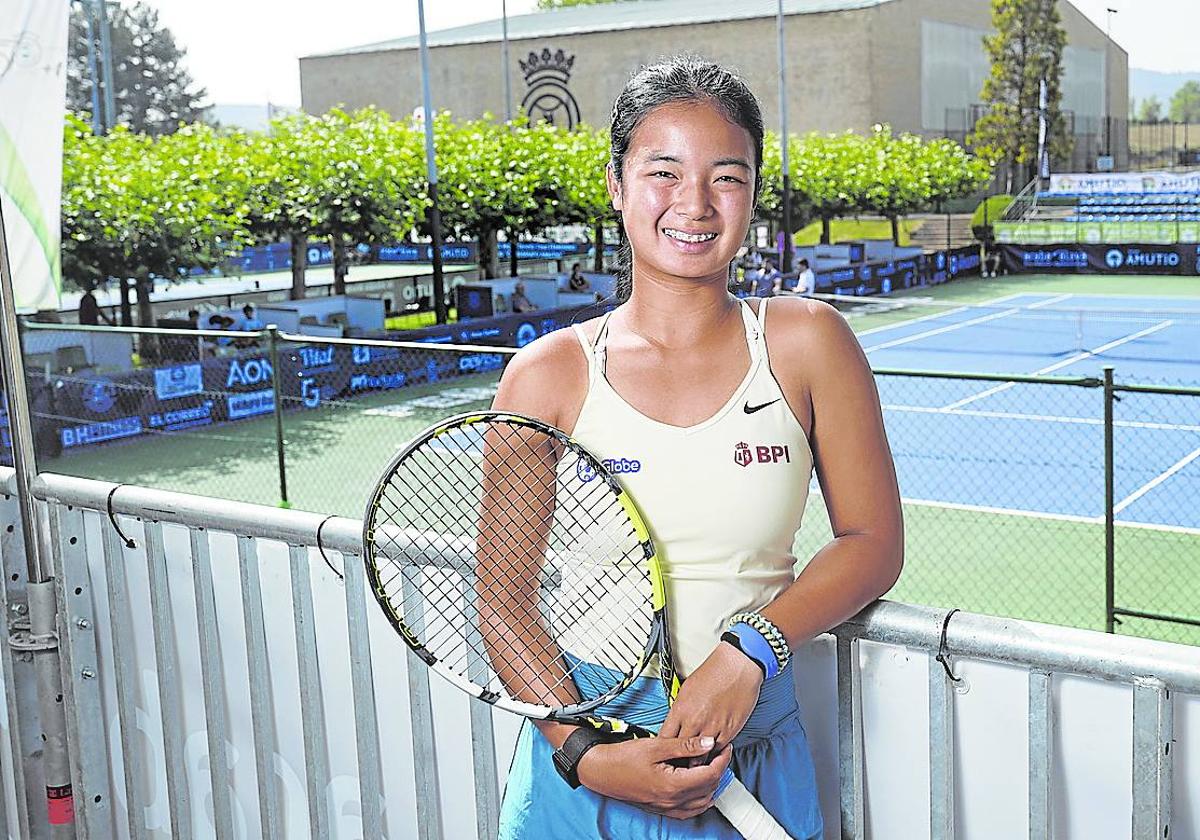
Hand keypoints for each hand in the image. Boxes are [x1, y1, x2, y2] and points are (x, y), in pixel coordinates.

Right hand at [576, 735, 732, 819]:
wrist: (601, 771)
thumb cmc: (623, 758)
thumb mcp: (656, 745)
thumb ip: (684, 745)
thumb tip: (708, 743)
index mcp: (673, 785)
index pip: (710, 775)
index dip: (722, 760)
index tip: (726, 747)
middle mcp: (672, 800)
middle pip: (709, 788)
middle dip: (719, 770)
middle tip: (720, 752)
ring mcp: (666, 807)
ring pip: (702, 802)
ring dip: (711, 785)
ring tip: (712, 766)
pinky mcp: (661, 808)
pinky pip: (689, 811)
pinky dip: (700, 801)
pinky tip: (700, 790)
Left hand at [659, 642, 762, 758]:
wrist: (737, 666)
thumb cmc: (714, 672)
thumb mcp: (686, 689)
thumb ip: (680, 710)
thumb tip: (675, 722)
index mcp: (680, 710)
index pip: (665, 739)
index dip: (664, 750)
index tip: (665, 754)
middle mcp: (694, 721)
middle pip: (680, 753)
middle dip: (678, 760)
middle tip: (677, 765)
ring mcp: (711, 728)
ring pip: (699, 758)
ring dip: (696, 761)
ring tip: (694, 764)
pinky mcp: (728, 732)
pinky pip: (717, 752)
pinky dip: (713, 755)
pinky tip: (711, 754)